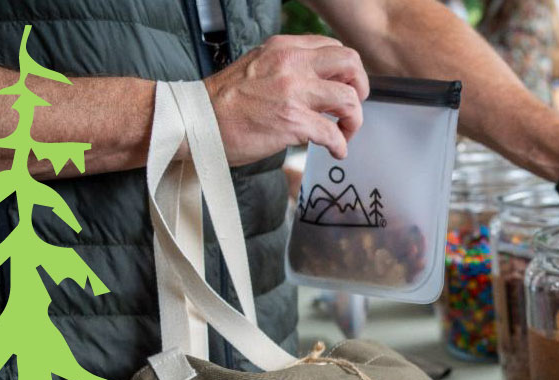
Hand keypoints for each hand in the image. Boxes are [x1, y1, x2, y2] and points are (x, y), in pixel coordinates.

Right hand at [205, 35, 369, 165]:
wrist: (198, 120)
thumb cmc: (225, 101)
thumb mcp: (259, 66)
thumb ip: (287, 69)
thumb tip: (315, 83)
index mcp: (284, 49)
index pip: (333, 48)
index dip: (346, 72)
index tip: (342, 89)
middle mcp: (292, 64)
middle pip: (350, 64)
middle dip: (360, 88)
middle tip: (351, 108)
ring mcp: (294, 92)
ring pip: (349, 99)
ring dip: (354, 121)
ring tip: (343, 134)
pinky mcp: (293, 121)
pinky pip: (333, 134)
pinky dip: (340, 146)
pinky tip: (335, 151)